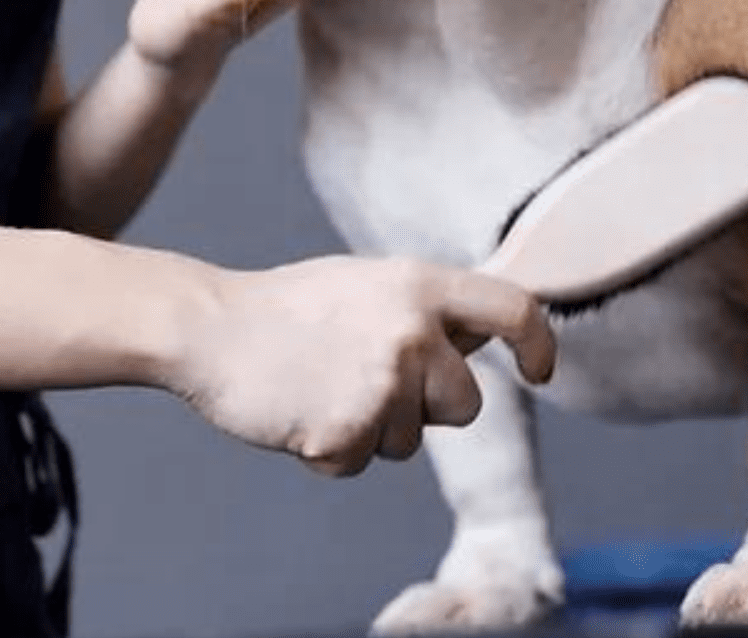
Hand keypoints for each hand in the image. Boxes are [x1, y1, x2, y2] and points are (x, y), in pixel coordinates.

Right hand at [167, 256, 555, 476]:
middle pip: (466, 403)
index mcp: (419, 285)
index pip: (514, 309)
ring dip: (372, 430)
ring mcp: (380, 384)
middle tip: (367, 381)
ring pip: (410, 442)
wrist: (209, 328)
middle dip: (427, 408)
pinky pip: (361, 464)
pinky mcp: (345, 432)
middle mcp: (411, 332)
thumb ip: (426, 307)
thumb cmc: (289, 308)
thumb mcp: (368, 283)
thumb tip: (487, 334)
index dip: (538, 343)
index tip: (538, 372)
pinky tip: (300, 411)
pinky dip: (332, 450)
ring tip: (321, 387)